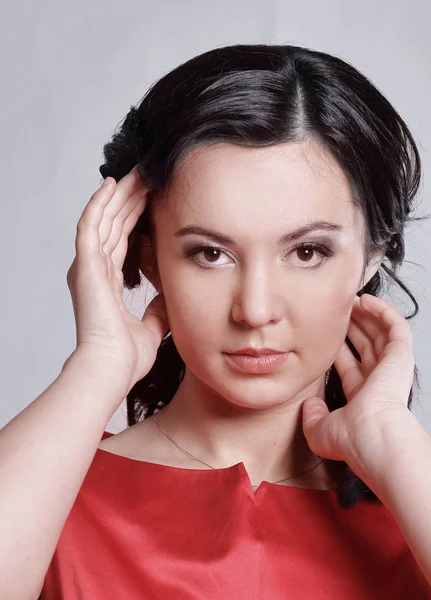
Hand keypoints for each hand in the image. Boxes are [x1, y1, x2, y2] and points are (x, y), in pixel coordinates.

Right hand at [66, 166, 168, 393]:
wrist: (113, 367)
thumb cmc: (126, 356)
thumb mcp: (153, 326)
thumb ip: (159, 310)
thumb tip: (169, 298)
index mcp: (108, 283)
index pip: (123, 241)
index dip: (135, 218)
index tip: (152, 199)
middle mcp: (95, 270)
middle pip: (114, 225)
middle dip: (130, 200)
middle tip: (147, 177)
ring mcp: (88, 266)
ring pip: (104, 219)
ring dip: (120, 195)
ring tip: (136, 173)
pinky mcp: (85, 264)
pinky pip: (91, 225)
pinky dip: (100, 203)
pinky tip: (111, 185)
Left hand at [302, 293, 414, 474]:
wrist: (373, 437)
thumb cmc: (352, 438)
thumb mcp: (320, 430)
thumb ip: (312, 416)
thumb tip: (309, 404)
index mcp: (363, 397)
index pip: (349, 364)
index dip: (336, 347)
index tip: (322, 333)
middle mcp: (379, 381)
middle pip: (365, 346)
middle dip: (351, 327)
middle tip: (336, 311)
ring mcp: (392, 368)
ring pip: (380, 333)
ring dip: (366, 315)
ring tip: (350, 300)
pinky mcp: (401, 356)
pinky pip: (396, 327)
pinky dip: (383, 311)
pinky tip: (366, 301)